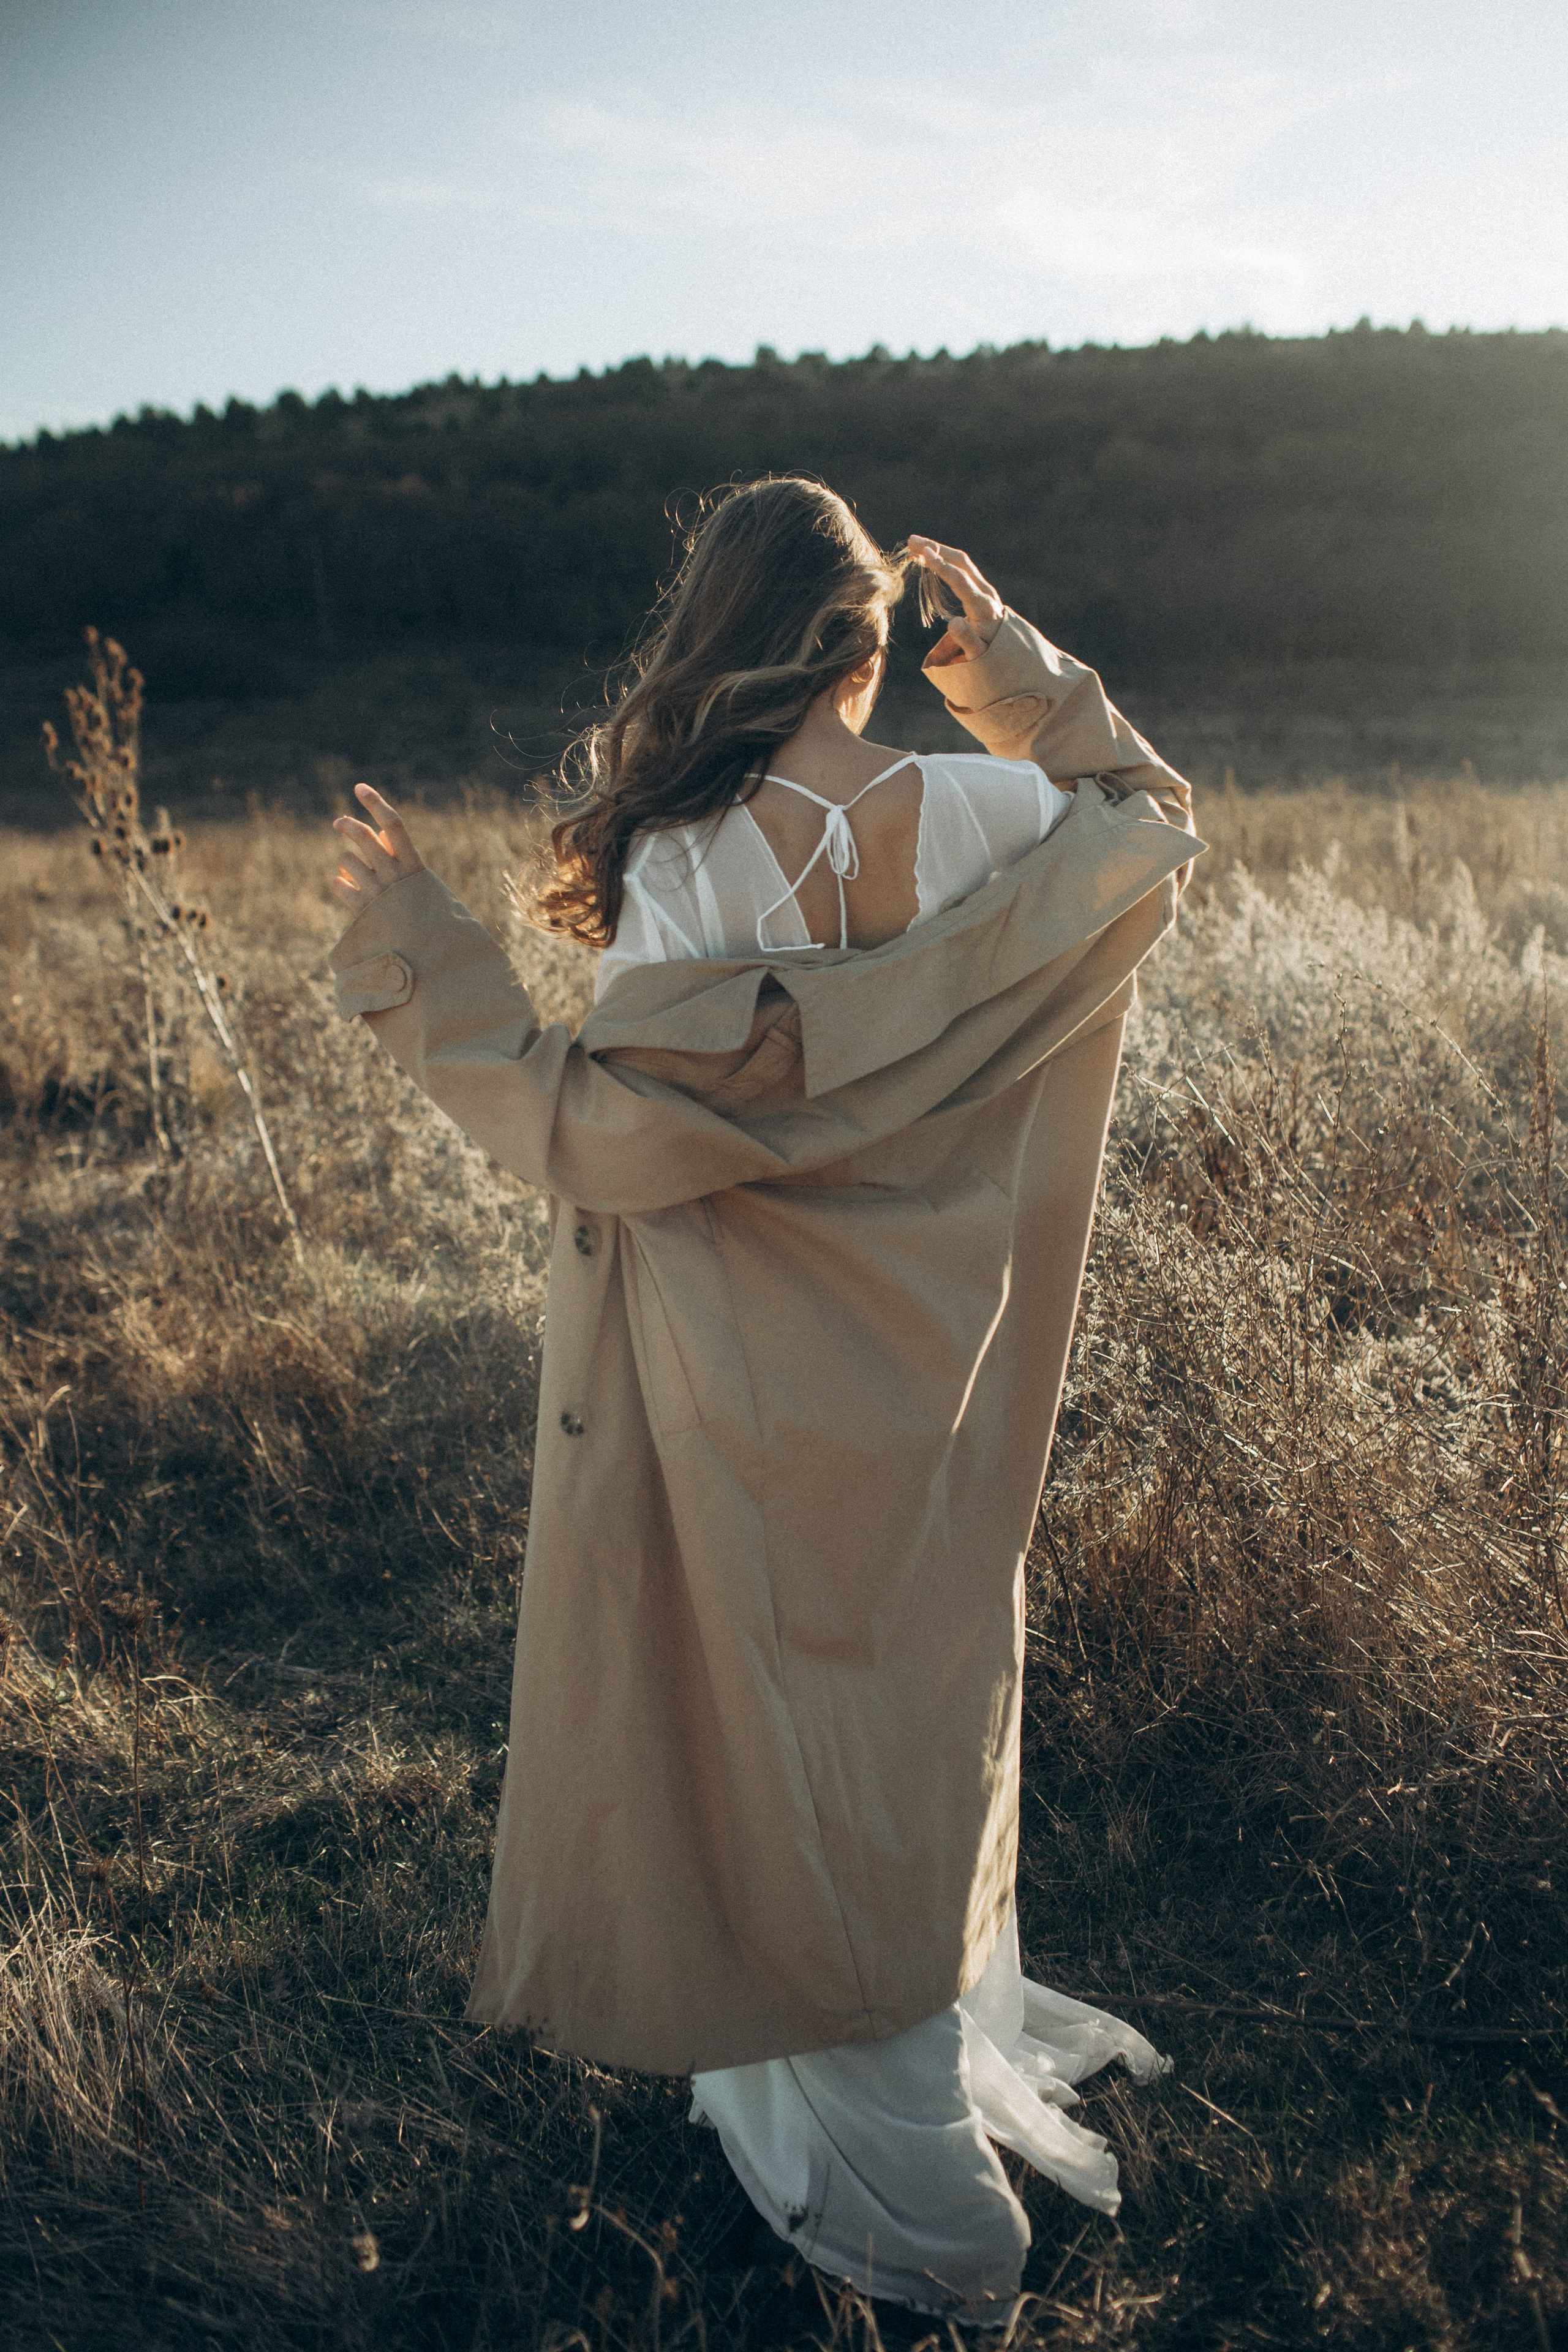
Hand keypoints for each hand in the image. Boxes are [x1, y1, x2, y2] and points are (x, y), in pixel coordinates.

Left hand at [330, 783, 423, 908]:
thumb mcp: (419, 883)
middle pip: (363, 836)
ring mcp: (377, 893)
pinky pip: (338, 885)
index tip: (359, 787)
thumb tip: (375, 832)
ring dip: (346, 864)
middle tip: (339, 823)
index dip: (375, 803)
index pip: (393, 824)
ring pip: (346, 860)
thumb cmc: (424, 914)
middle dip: (346, 825)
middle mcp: (394, 875)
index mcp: (414, 866)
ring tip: (354, 875)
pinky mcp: (361, 911)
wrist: (426, 955)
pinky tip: (349, 892)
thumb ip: (398, 857)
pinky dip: (340, 886)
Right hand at [908, 537, 1005, 667]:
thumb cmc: (990, 656)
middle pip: (961, 562)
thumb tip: (953, 622)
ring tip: (915, 545)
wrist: (1010, 653)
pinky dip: (945, 559)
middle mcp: (986, 592)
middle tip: (912, 541)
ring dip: (939, 550)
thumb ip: (967, 640)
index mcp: (983, 607)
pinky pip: (961, 569)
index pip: (960, 579)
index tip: (924, 553)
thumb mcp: (978, 655)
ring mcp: (984, 589)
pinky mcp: (980, 589)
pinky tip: (930, 557)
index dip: (941, 565)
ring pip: (961, 562)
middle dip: (936, 549)